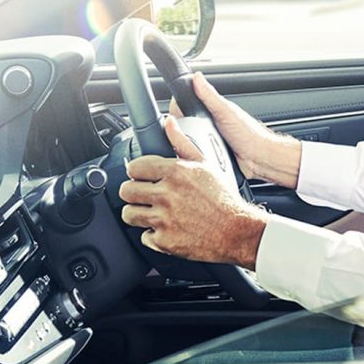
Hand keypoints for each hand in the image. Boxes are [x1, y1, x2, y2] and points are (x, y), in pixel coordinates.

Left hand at [119, 117, 267, 267]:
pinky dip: (153, 235)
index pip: (134, 167)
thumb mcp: (206, 165)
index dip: (137, 173)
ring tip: (152, 213)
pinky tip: (166, 229)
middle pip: (126, 191)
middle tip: (145, 196)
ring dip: (138, 214)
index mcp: (175, 172)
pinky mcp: (164, 241)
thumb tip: (169, 122)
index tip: (142, 177)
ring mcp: (164, 218)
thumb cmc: (223, 198)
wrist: (237, 231)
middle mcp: (167, 194)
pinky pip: (143, 236)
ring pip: (129, 214)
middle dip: (134, 193)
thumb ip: (182, 142)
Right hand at [170, 72, 302, 187]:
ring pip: (191, 139)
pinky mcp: (213, 154)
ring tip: (190, 147)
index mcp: (215, 110)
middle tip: (183, 134)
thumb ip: (210, 96)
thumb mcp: (226, 112)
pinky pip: (198, 153)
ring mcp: (212, 139)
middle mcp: (213, 124)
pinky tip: (196, 157)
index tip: (173, 114)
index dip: (179, 108)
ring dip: (189, 143)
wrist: (260, 159)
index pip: (189, 104)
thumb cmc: (250, 134)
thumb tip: (197, 77)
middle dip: (182, 129)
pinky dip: (195, 155)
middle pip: (187, 123)